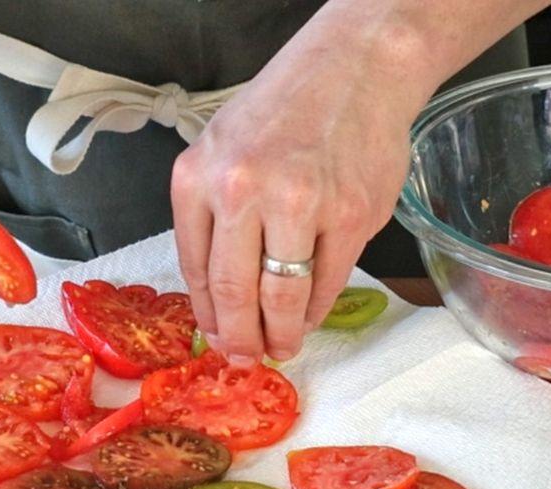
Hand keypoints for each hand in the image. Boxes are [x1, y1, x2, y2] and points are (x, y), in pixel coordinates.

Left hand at [171, 47, 409, 362]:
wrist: (354, 69)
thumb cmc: (286, 111)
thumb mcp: (223, 149)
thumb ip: (215, 216)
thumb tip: (221, 297)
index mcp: (199, 176)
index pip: (196, 268)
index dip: (207, 316)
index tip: (216, 339)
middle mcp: (242, 189)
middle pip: (235, 292)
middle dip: (241, 338)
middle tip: (247, 357)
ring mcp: (298, 203)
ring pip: (282, 297)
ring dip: (282, 333)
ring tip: (284, 346)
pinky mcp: (349, 215)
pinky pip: (328, 282)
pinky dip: (317, 309)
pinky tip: (310, 315)